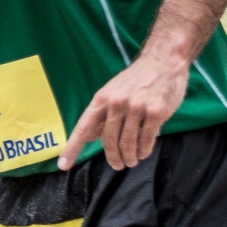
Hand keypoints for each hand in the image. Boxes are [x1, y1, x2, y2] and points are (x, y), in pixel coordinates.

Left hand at [57, 54, 187, 170]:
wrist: (162, 62)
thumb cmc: (135, 80)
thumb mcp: (111, 92)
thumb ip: (101, 115)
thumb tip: (89, 136)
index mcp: (101, 99)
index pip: (83, 128)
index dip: (72, 148)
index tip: (64, 165)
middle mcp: (116, 103)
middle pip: (108, 141)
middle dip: (113, 158)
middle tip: (118, 165)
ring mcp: (136, 108)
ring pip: (127, 143)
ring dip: (129, 157)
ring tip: (131, 161)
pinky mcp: (156, 112)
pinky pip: (146, 140)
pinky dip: (143, 151)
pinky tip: (143, 153)